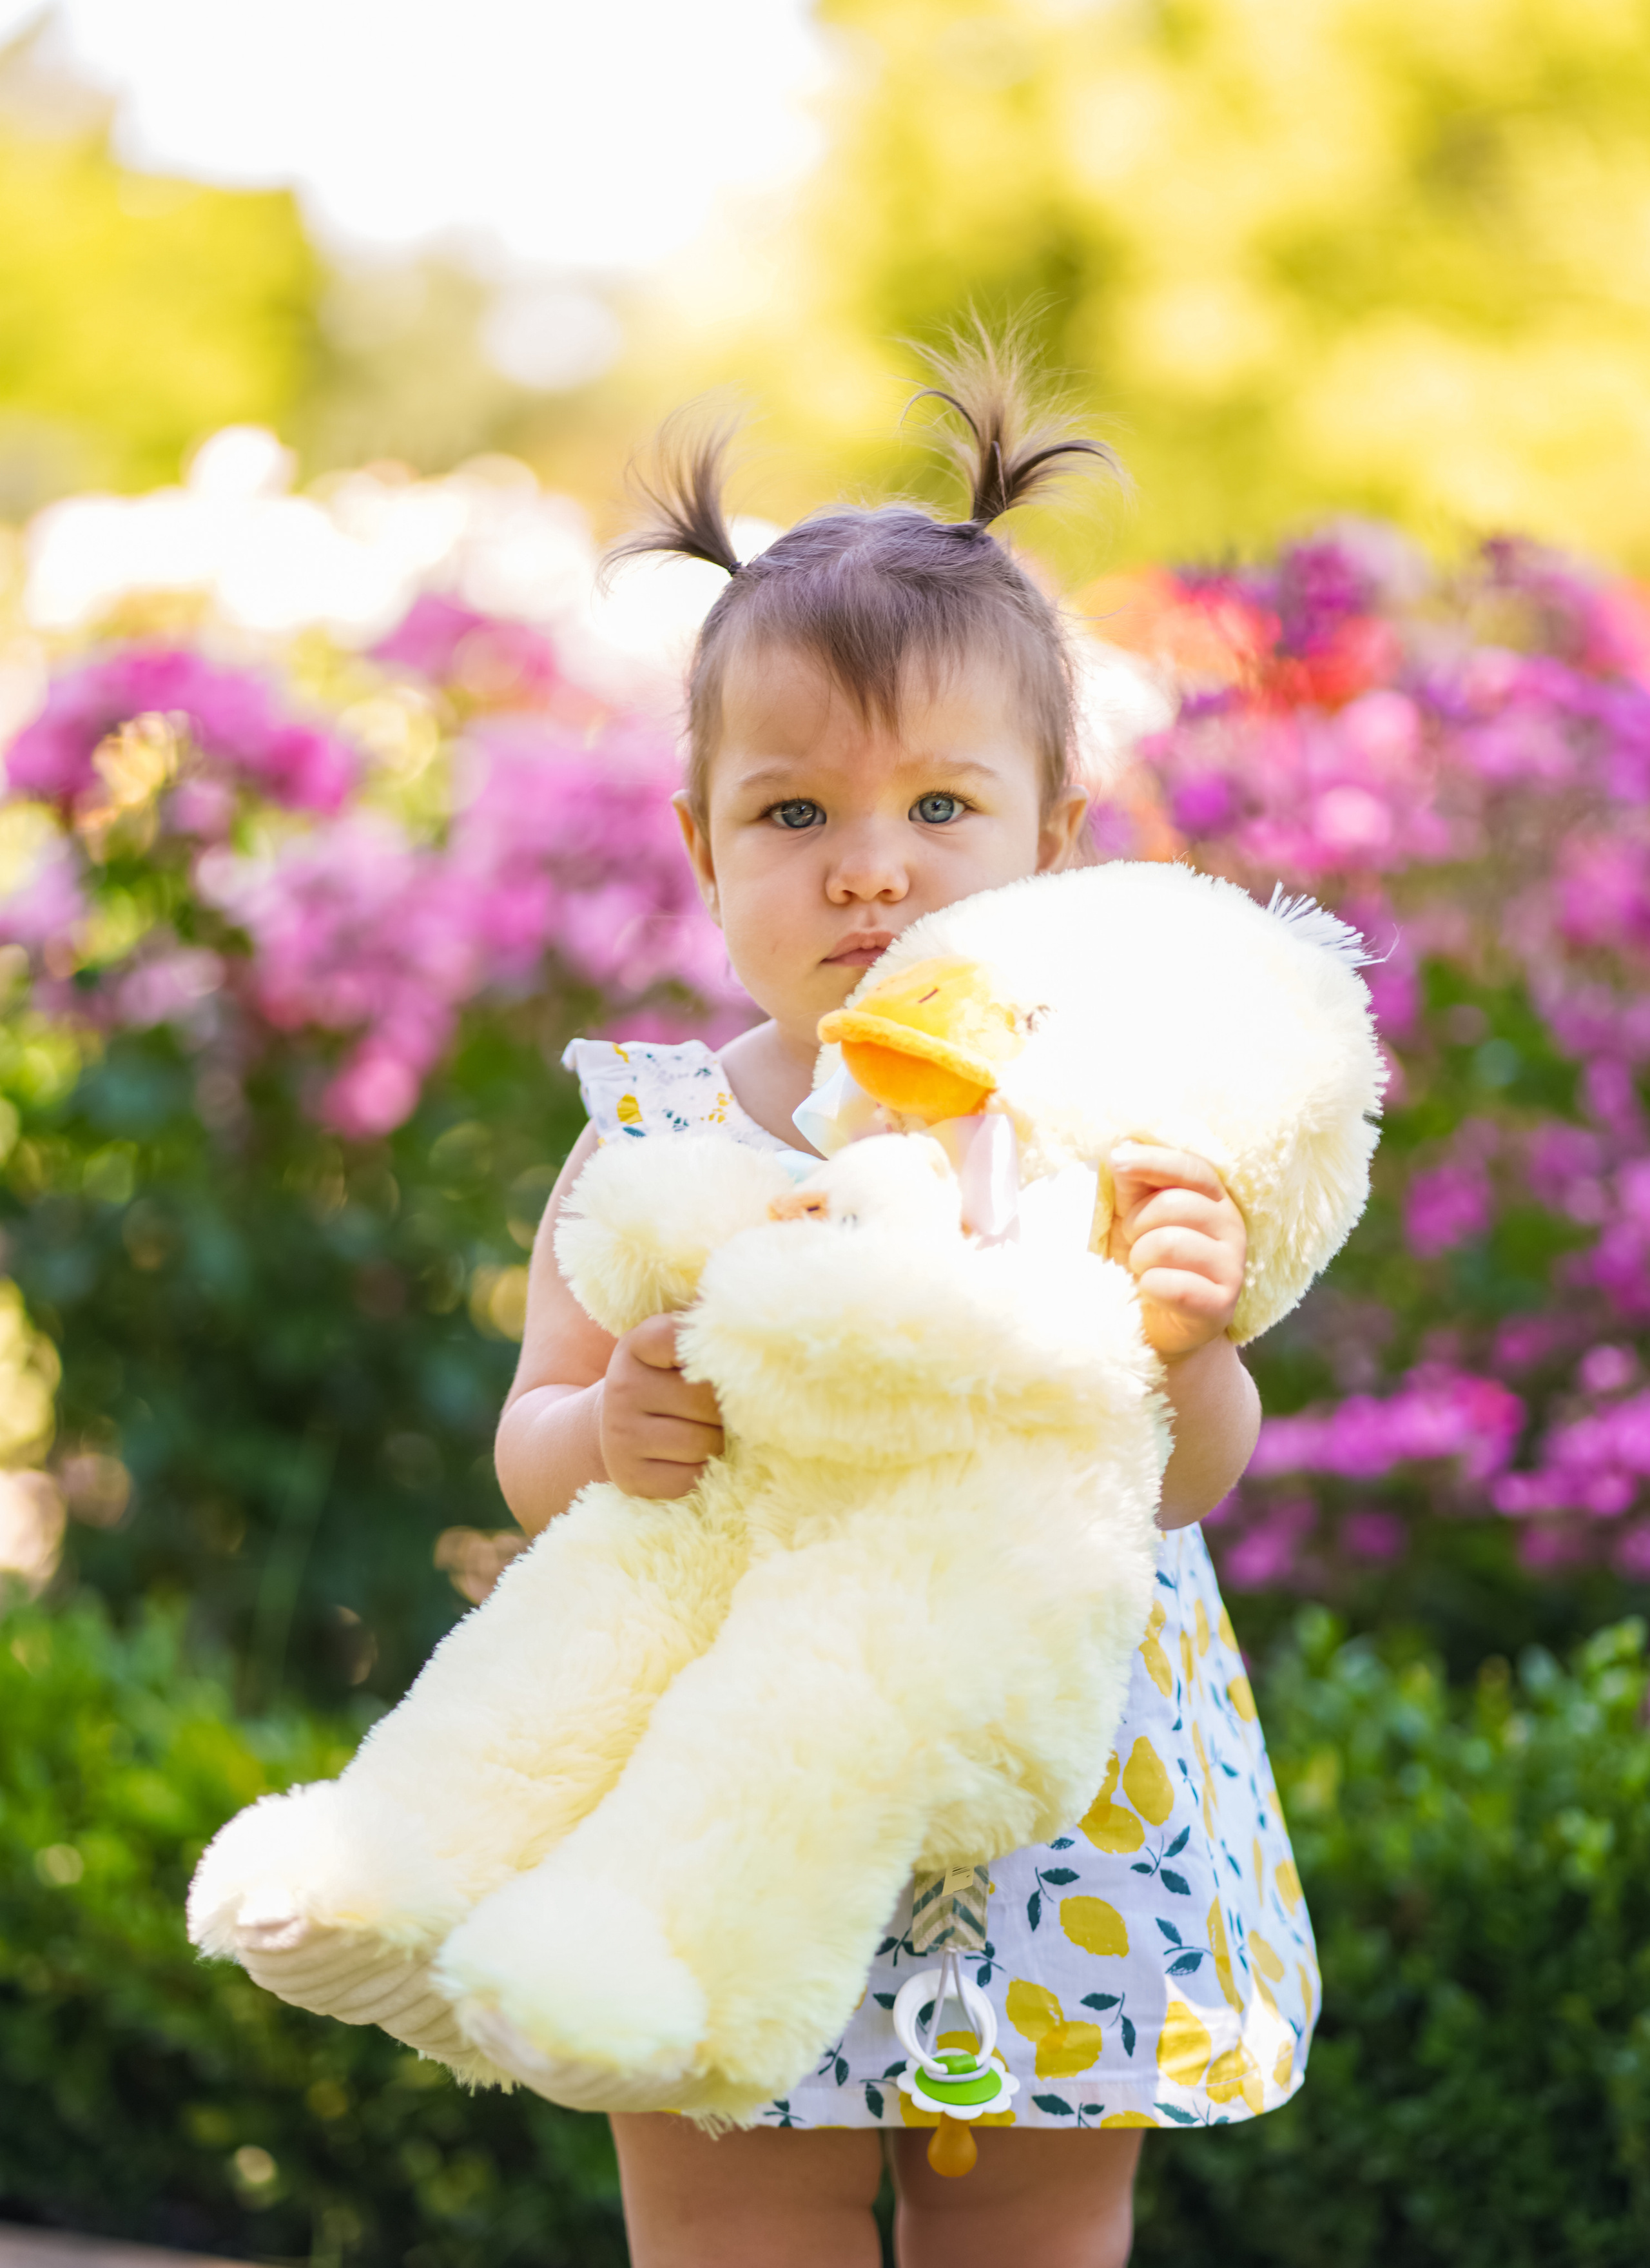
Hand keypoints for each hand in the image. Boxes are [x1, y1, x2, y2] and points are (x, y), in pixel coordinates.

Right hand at [598, 1313, 724, 1498]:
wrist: (615, 1427)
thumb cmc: (666, 1380)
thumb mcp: (674, 1346)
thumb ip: (705, 1325)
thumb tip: (756, 1302)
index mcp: (636, 1344)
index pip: (683, 1337)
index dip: (713, 1349)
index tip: (725, 1357)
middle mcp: (622, 1387)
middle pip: (705, 1399)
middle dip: (725, 1407)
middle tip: (722, 1406)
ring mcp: (622, 1436)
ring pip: (703, 1442)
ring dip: (718, 1441)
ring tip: (708, 1431)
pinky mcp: (631, 1478)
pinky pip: (692, 1479)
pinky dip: (703, 1472)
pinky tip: (692, 1458)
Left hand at [1107, 1143, 1245, 1360]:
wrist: (1155, 1325)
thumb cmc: (1143, 1260)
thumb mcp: (1132, 1215)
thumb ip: (1133, 1182)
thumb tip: (1124, 1147)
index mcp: (1212, 1198)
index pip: (1191, 1168)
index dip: (1154, 1161)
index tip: (1117, 1161)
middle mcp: (1230, 1227)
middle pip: (1174, 1204)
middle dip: (1137, 1224)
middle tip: (1133, 1243)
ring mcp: (1232, 1267)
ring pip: (1169, 1244)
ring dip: (1140, 1258)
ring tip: (1142, 1268)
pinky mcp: (1222, 1305)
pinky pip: (1175, 1286)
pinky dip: (1150, 1287)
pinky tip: (1151, 1291)